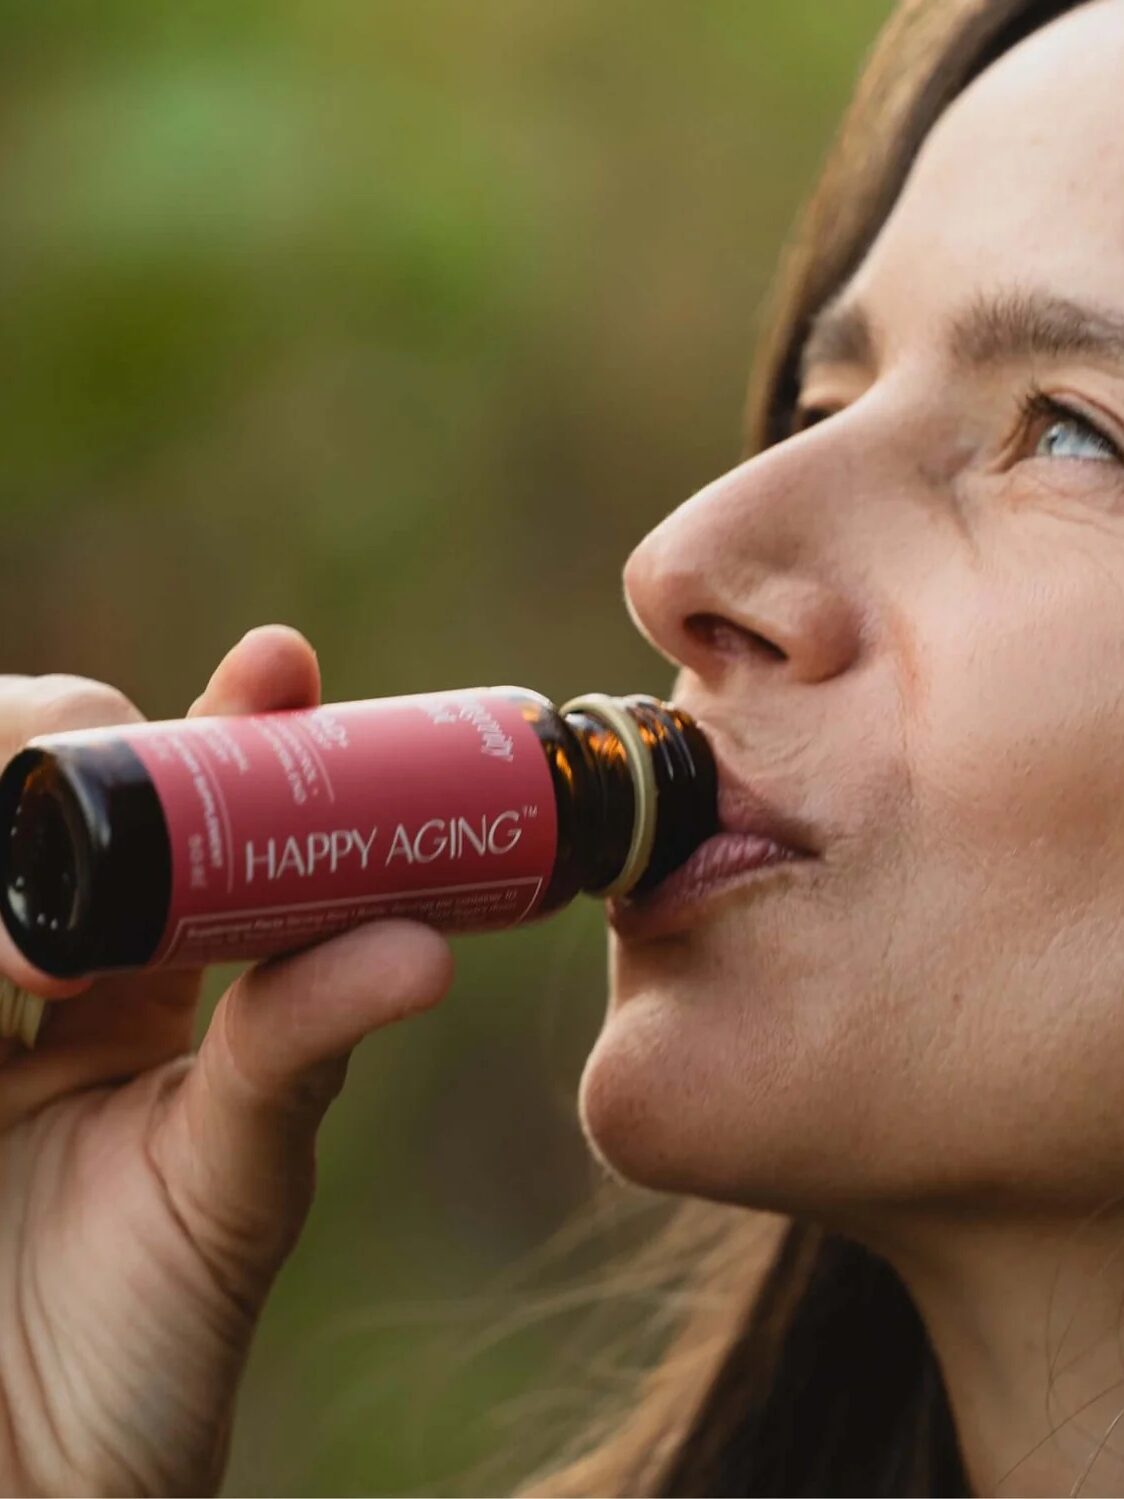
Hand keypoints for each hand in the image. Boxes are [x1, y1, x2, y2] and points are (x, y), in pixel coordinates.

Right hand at [0, 626, 454, 1495]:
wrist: (28, 1476)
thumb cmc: (140, 1347)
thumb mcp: (231, 1180)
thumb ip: (299, 1049)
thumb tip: (422, 947)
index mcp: (147, 983)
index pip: (186, 813)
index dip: (225, 724)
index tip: (280, 662)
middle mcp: (46, 971)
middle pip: (44, 781)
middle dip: (70, 747)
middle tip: (93, 769)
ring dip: (1, 832)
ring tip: (31, 958)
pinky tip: (2, 966)